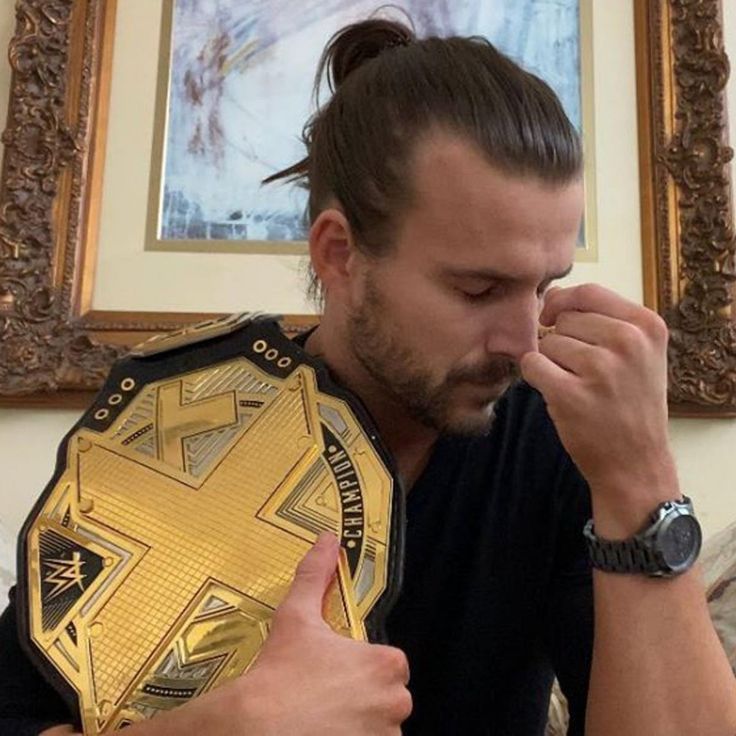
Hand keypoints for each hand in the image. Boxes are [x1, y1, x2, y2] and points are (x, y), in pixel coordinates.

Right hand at [50, 533, 409, 735]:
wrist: (256, 727)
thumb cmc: (280, 671)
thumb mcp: (296, 617)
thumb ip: (316, 574)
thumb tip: (328, 538)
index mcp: (388, 664)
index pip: (387, 666)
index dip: (360, 670)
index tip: (332, 676)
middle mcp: (397, 704)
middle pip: (386, 700)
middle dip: (361, 701)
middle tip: (322, 701)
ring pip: (378, 728)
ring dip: (357, 726)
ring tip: (319, 722)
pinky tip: (322, 733)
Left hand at [521, 284, 677, 533]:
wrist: (636, 463)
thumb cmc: (631, 405)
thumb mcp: (640, 354)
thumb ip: (604, 320)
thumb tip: (551, 297)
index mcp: (647, 326)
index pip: (588, 292)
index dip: (562, 303)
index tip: (554, 319)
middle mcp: (627, 342)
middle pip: (564, 319)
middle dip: (562, 342)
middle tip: (583, 372)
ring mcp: (600, 368)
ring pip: (547, 343)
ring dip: (552, 363)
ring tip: (578, 386)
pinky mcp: (571, 394)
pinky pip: (532, 364)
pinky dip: (535, 377)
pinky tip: (557, 393)